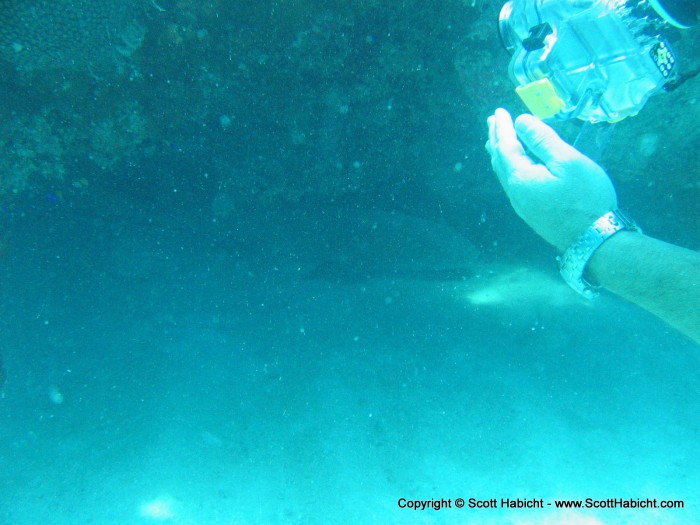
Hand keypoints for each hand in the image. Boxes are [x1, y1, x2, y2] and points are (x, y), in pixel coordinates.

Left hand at [486, 108, 617, 250]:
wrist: (594, 240)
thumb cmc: (585, 198)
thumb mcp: (568, 162)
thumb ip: (542, 140)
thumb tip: (521, 122)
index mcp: (521, 178)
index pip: (505, 147)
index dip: (503, 128)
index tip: (499, 112)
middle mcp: (515, 192)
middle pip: (499, 161)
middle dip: (496, 139)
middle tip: (491, 121)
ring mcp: (522, 205)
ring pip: (505, 174)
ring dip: (500, 153)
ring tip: (497, 140)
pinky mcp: (531, 212)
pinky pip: (513, 183)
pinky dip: (509, 166)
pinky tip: (515, 166)